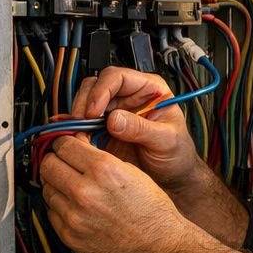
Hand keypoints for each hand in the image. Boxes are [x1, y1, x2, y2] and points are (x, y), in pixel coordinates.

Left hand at [39, 135, 197, 252]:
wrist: (161, 248)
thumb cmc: (153, 212)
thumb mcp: (134, 174)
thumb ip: (102, 158)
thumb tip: (77, 146)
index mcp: (104, 171)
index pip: (63, 144)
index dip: (65, 142)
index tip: (66, 145)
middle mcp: (85, 192)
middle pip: (48, 164)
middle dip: (56, 160)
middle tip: (65, 163)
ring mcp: (74, 216)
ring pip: (46, 188)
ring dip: (57, 184)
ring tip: (75, 187)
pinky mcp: (69, 235)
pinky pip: (51, 212)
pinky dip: (61, 206)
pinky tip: (77, 207)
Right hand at [71, 67, 202, 193]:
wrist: (172, 175)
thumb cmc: (177, 153)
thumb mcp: (166, 140)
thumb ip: (142, 129)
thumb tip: (114, 119)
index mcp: (150, 90)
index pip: (118, 77)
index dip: (102, 90)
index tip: (95, 110)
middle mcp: (130, 97)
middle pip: (96, 86)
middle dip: (85, 102)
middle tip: (83, 122)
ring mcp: (114, 111)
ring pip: (85, 102)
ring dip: (79, 115)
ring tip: (81, 132)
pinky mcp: (104, 128)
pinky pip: (83, 122)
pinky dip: (76, 127)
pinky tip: (75, 135)